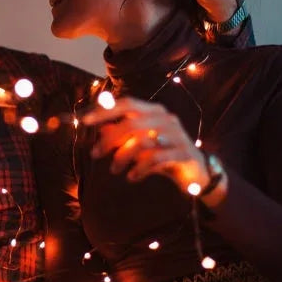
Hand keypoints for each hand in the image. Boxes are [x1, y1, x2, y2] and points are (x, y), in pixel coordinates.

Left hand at [82, 96, 208, 193]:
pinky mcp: (183, 153)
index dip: (105, 111)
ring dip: (122, 157)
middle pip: (131, 124)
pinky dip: (140, 169)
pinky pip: (155, 159)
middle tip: (94, 154)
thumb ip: (123, 136)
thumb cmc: (164, 154)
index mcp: (155, 112)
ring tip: (114, 170)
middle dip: (109, 140)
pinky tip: (132, 177)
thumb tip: (100, 130)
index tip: (85, 121)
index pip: (127, 104)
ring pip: (141, 142)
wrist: (197, 171)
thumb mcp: (141, 144)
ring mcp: (177, 135)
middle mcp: (166, 119)